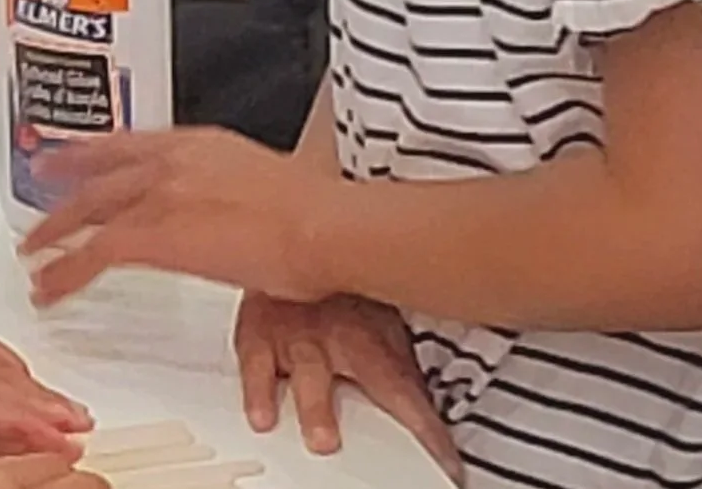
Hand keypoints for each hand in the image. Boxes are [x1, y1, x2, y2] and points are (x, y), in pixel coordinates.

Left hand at [17, 128, 325, 306]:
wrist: (322, 225)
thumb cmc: (315, 211)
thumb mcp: (267, 183)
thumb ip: (234, 189)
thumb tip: (235, 208)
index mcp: (199, 144)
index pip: (129, 142)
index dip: (91, 151)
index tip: (69, 156)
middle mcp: (171, 161)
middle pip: (98, 175)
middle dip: (61, 192)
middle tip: (36, 205)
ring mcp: (159, 195)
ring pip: (87, 212)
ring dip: (54, 235)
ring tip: (33, 256)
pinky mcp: (155, 237)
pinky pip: (93, 255)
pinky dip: (65, 272)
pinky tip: (51, 288)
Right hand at [235, 294, 460, 480]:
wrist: (291, 239)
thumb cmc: (337, 296)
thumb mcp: (377, 325)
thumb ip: (397, 368)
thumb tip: (430, 411)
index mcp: (372, 340)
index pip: (406, 391)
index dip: (428, 427)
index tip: (446, 462)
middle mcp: (337, 338)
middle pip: (363, 370)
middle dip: (386, 401)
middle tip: (385, 438)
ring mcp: (297, 336)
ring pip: (309, 368)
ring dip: (317, 405)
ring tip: (322, 440)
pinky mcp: (257, 334)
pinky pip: (255, 362)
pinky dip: (259, 390)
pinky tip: (262, 416)